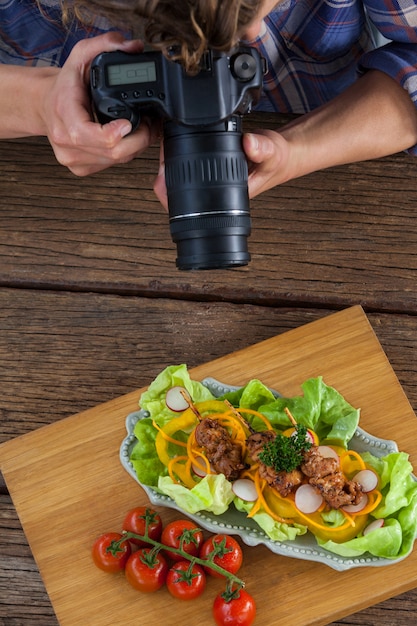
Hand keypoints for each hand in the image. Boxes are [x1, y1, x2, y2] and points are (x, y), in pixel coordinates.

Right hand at [40, 33, 159, 175]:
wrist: (45, 106)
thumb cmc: (65, 85)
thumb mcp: (81, 56)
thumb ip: (106, 44)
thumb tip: (134, 46)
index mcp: (64, 115)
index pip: (90, 135)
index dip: (116, 133)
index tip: (130, 123)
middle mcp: (66, 142)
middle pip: (113, 153)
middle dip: (139, 139)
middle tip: (149, 123)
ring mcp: (72, 159)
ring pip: (117, 161)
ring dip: (135, 146)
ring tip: (140, 127)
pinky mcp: (81, 169)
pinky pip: (112, 166)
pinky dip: (125, 153)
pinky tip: (126, 139)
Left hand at [152, 130, 291, 209]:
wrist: (281, 158)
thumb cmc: (276, 161)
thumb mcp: (272, 153)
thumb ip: (262, 148)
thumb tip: (248, 144)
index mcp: (227, 197)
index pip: (194, 206)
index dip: (173, 196)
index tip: (162, 179)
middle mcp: (216, 194)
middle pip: (180, 196)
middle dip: (164, 181)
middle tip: (159, 159)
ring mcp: (213, 185)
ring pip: (182, 185)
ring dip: (169, 171)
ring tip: (163, 152)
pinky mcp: (213, 173)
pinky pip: (191, 172)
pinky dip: (180, 161)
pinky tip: (174, 150)